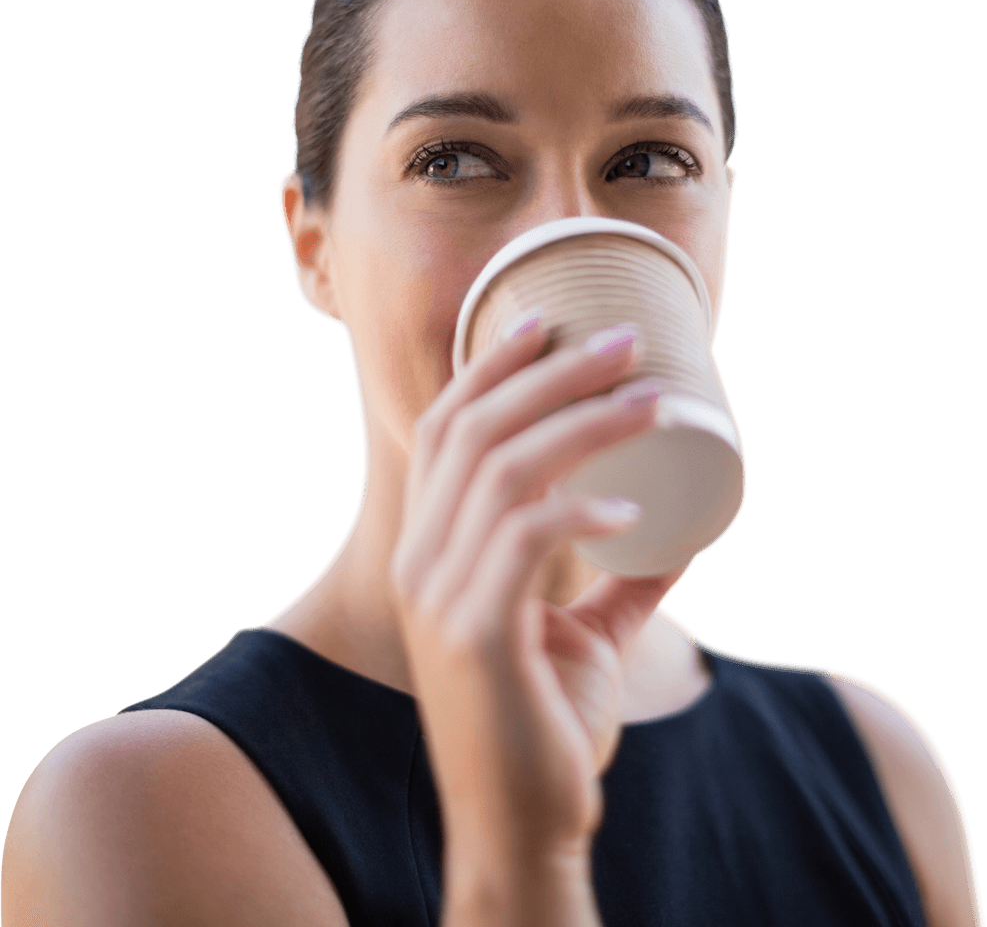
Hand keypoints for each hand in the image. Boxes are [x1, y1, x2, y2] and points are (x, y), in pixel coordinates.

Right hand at [388, 318, 681, 856]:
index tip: (546, 321)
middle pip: (473, 431)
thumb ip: (621, 582)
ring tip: (651, 398)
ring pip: (502, 473)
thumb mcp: (585, 634)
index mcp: (430, 548)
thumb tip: (677, 531)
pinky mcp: (474, 636)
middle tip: (623, 340)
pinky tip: (631, 509)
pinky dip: (578, 513)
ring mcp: (438, 596)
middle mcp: (420, 559)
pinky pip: (522, 545)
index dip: (488, 368)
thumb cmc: (546, 721)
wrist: (520, 825)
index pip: (445, 430)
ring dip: (581, 424)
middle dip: (548, 373)